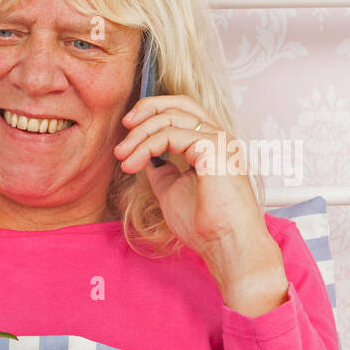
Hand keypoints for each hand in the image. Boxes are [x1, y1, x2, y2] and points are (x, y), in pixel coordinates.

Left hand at [114, 95, 288, 315]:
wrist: (226, 245)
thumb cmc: (207, 227)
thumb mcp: (172, 191)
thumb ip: (162, 171)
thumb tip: (146, 157)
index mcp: (213, 146)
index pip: (184, 111)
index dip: (153, 112)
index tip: (128, 130)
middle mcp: (219, 138)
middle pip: (178, 104)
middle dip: (145, 112)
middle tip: (123, 136)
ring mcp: (219, 140)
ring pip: (171, 118)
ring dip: (139, 135)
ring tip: (123, 158)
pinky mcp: (214, 147)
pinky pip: (171, 134)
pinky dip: (146, 146)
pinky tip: (134, 164)